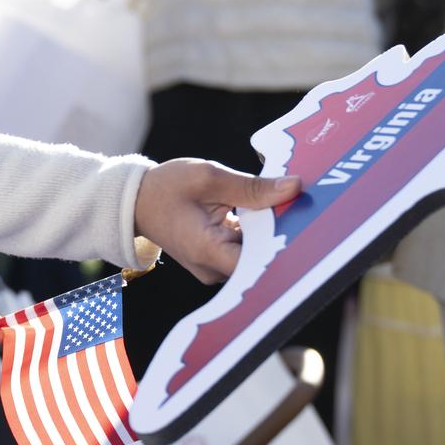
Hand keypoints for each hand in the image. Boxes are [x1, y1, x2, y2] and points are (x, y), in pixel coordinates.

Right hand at [135, 159, 301, 283]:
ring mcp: (214, 267)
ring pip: (256, 253)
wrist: (135, 202)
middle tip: (307, 206)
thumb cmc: (165, 187)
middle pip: (262, 258)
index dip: (288, 244)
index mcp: (209, 250)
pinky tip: (269, 210)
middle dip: (284, 232)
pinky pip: (246, 249)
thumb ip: (253, 186)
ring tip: (290, 205)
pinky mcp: (217, 260)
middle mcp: (213, 268)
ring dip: (271, 230)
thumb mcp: (209, 177)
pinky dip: (257, 230)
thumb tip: (294, 187)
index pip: (261, 262)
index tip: (310, 224)